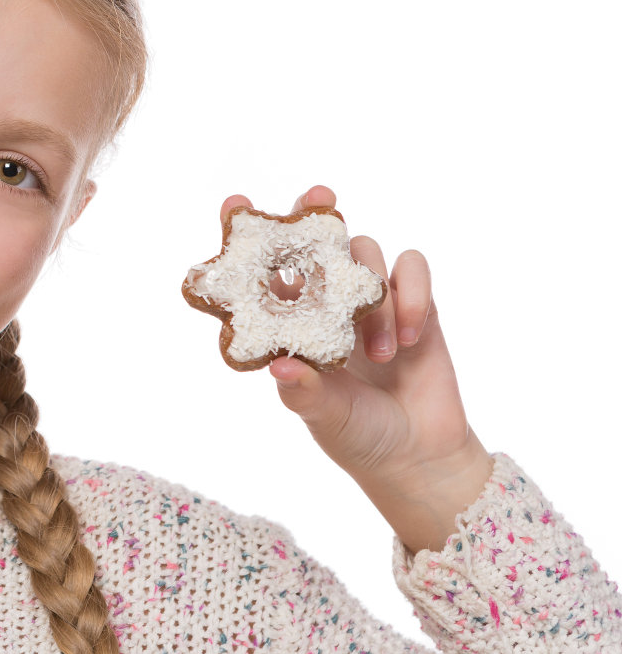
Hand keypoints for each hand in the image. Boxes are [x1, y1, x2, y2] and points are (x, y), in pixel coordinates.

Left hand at [220, 185, 492, 554]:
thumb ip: (305, 392)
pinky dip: (411, 295)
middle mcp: (327, 305)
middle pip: (318, 242)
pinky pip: (413, 270)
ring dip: (373, 296)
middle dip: (316, 213)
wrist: (419, 457)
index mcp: (291, 324)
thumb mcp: (324, 418)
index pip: (262, 272)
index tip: (234, 202)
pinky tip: (409, 338)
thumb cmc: (358, 436)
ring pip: (367, 254)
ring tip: (378, 354)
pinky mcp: (417, 305)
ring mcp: (371, 301)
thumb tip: (279, 366)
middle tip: (320, 196)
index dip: (246, 237)